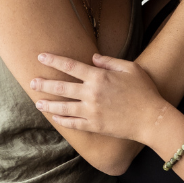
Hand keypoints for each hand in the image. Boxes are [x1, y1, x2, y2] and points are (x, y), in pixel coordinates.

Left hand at [30, 52, 166, 140]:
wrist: (151, 118)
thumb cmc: (144, 91)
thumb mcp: (130, 69)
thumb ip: (110, 62)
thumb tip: (93, 58)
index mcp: (99, 76)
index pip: (70, 65)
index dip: (53, 60)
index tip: (41, 57)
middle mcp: (91, 93)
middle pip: (61, 87)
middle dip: (44, 83)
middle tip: (32, 82)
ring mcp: (91, 111)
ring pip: (62, 107)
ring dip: (48, 105)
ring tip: (38, 102)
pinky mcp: (94, 126)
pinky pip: (73, 123)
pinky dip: (62, 121)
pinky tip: (55, 118)